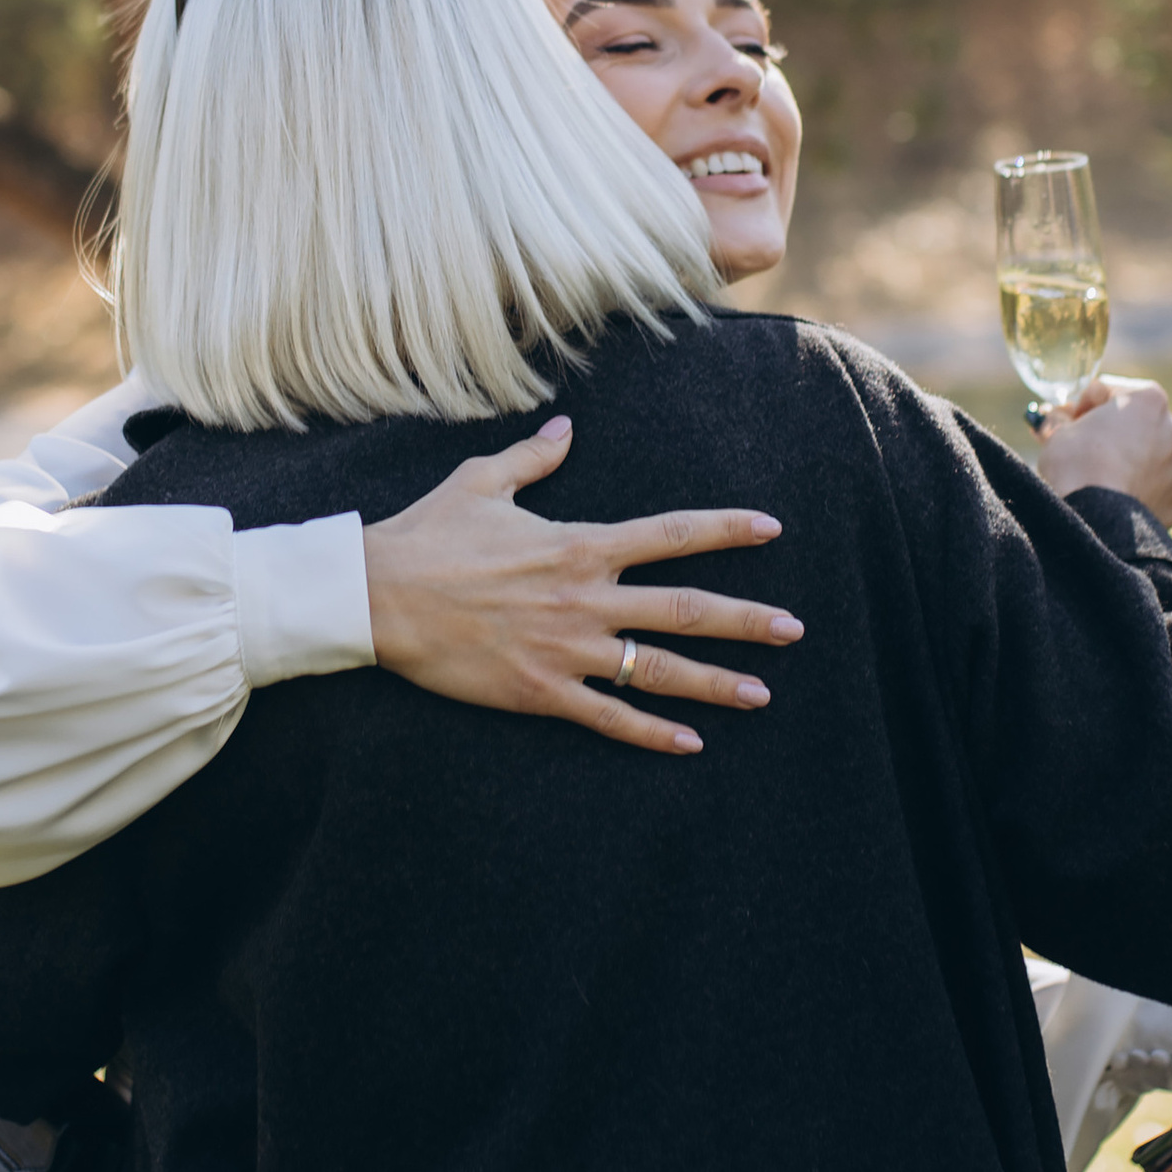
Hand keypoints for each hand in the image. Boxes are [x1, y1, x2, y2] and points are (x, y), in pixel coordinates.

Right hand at [360, 416, 803, 753]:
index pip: (672, 534)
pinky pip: (609, 717)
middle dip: (746, 619)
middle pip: (685, 609)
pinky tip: (690, 744)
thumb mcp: (482, 482)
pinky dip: (652, 733)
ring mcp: (567, 649)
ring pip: (659, 669)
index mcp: (580, 544)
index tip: (771, 530)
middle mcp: (586, 598)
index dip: (727, 531)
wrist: (377, 595)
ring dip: (716, 683)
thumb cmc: (427, 535)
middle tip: (794, 629)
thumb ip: (534, 457)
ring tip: (762, 693)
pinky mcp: (541, 692)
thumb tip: (566, 427)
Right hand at [1036, 377, 1171, 528]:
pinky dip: (1138, 494)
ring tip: (1100, 480)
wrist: (1094, 521)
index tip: (1070, 419)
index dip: (1087, 404)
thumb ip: (1063, 418)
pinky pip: (1155, 492)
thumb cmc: (1076, 465)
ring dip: (1130, 464)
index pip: (1114, 391)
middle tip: (1084, 449)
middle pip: (1139, 426)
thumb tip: (1058, 417)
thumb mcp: (1058, 430)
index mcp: (1149, 401)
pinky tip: (1114, 502)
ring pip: (1151, 461)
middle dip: (1114, 434)